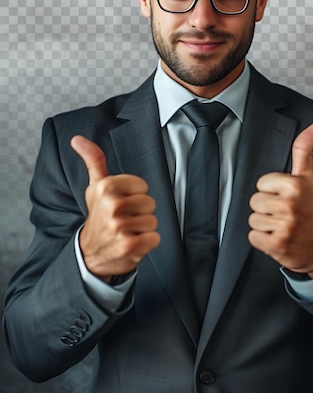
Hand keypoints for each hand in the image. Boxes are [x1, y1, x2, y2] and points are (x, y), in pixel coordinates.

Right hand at [71, 135, 159, 281]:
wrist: (90, 254)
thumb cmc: (99, 215)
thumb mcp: (95, 187)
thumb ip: (94, 160)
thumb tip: (78, 138)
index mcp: (105, 187)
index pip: (142, 186)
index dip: (134, 195)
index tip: (120, 203)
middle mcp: (111, 206)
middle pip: (150, 203)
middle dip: (140, 213)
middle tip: (123, 219)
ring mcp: (119, 227)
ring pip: (153, 221)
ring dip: (142, 229)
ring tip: (126, 232)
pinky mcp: (129, 246)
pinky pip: (155, 238)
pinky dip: (147, 243)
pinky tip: (131, 243)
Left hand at [248, 123, 312, 277]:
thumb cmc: (310, 208)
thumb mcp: (307, 178)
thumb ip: (304, 150)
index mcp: (295, 186)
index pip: (261, 183)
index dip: (271, 190)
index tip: (286, 197)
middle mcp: (290, 205)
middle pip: (255, 201)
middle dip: (266, 208)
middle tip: (284, 213)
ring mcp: (283, 226)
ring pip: (253, 219)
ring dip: (264, 225)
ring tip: (281, 225)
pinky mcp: (276, 245)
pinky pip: (253, 237)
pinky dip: (263, 240)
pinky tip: (278, 238)